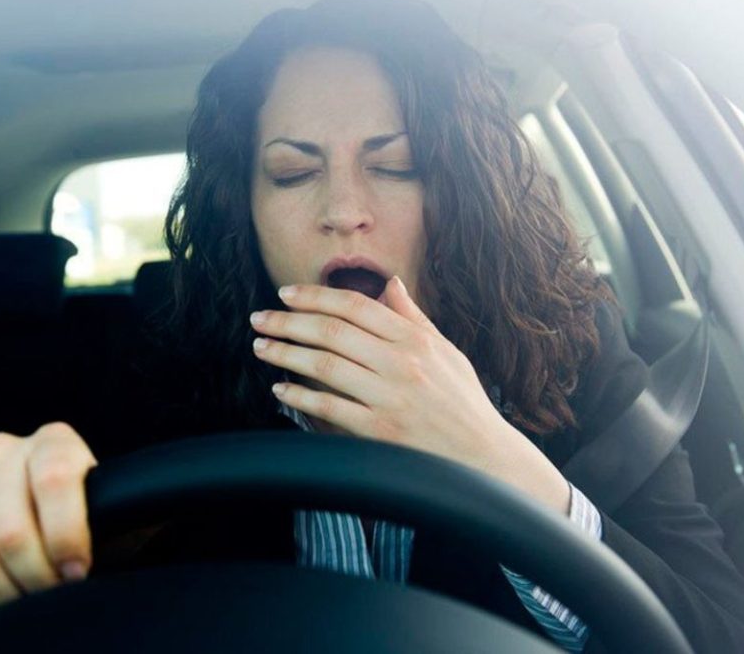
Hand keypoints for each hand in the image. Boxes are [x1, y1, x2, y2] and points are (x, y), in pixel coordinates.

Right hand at [0, 422, 96, 615]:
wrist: (55, 513)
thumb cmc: (90, 517)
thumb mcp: (111, 512)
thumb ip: (106, 523)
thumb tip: (80, 563)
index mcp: (54, 442)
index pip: (54, 479)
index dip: (66, 535)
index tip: (78, 571)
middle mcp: (4, 450)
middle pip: (8, 528)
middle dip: (33, 576)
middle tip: (51, 594)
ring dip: (1, 591)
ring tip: (26, 600)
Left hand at [250, 277, 569, 513]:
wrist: (485, 460)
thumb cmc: (464, 404)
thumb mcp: (446, 353)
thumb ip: (413, 317)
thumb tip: (390, 282)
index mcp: (416, 339)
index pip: (356, 306)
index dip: (316, 296)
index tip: (286, 294)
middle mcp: (403, 364)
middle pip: (332, 331)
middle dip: (288, 322)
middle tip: (258, 319)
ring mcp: (391, 398)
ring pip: (326, 366)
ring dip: (286, 353)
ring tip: (261, 347)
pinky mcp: (381, 432)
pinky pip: (330, 408)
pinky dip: (301, 397)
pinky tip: (280, 389)